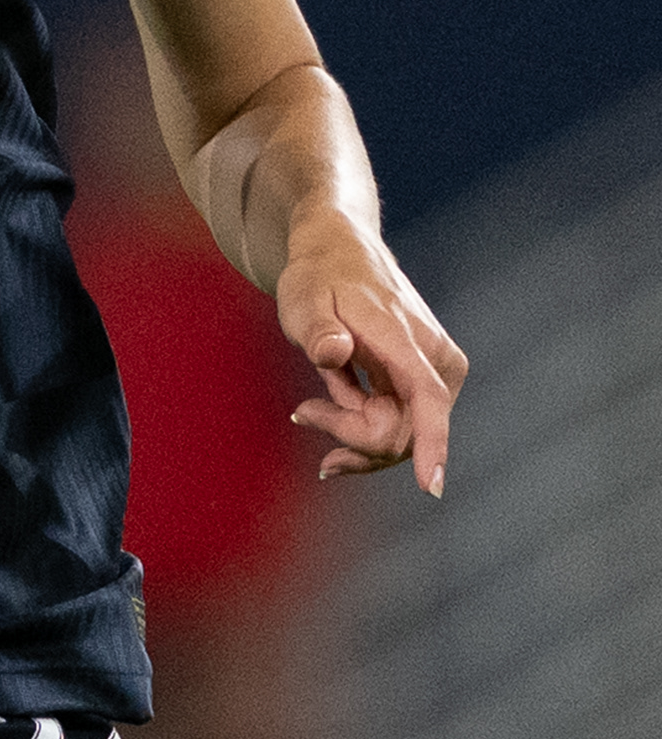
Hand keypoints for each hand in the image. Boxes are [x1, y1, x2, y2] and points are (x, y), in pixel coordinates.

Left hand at [278, 220, 466, 496]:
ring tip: (309, 409)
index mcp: (407, 339)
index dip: (431, 443)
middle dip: (350, 435)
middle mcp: (435, 361)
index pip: (428, 397)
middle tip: (302, 412)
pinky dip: (361, 433)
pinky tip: (325, 420)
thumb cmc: (320, 276)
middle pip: (403, 432)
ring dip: (351, 435)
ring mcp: (434, 375)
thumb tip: (333, 352)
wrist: (341, 252)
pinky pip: (400, 429)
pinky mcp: (425, 386)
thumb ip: (318, 328)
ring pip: (400, 438)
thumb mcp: (305, 297)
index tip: (432, 486)